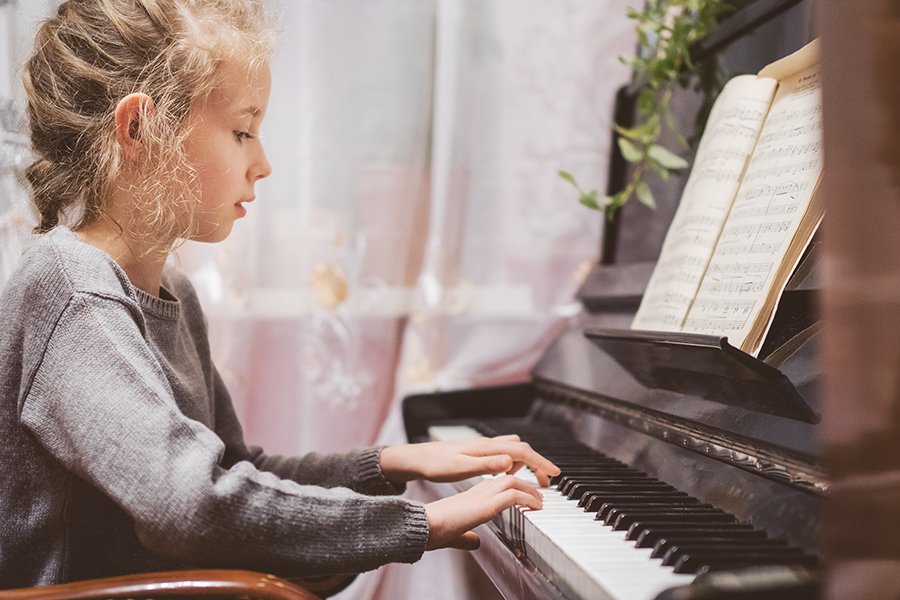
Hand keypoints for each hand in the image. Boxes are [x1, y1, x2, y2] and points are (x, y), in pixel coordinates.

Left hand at [380, 435, 559, 486]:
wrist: (415, 457)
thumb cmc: (435, 465)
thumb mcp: (460, 469)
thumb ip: (486, 466)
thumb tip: (509, 462)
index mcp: (486, 448)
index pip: (522, 453)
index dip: (541, 463)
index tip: (555, 475)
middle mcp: (486, 444)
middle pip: (521, 449)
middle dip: (537, 463)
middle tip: (546, 481)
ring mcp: (481, 446)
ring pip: (512, 449)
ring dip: (525, 462)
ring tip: (529, 479)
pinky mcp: (475, 451)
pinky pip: (502, 453)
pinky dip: (512, 462)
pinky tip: (505, 473)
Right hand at [424, 474, 542, 549]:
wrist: (421, 526)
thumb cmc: (431, 530)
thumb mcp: (454, 535)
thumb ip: (466, 538)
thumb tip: (475, 543)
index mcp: (469, 497)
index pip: (496, 484)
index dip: (512, 487)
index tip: (524, 495)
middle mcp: (477, 492)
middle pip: (507, 478)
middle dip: (526, 484)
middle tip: (539, 496)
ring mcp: (481, 496)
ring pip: (512, 481)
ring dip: (530, 490)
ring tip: (540, 501)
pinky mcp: (484, 505)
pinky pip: (512, 495)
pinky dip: (527, 498)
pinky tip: (535, 507)